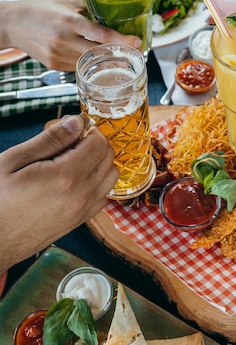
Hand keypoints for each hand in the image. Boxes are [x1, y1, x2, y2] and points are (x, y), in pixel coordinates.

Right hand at [0, 115, 117, 273]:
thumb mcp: (15, 160)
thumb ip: (50, 139)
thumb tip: (76, 122)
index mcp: (66, 176)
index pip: (99, 143)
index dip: (88, 130)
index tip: (72, 129)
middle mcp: (82, 195)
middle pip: (109, 158)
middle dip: (94, 144)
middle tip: (70, 142)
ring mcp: (82, 211)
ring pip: (111, 177)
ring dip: (99, 163)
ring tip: (73, 159)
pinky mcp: (79, 221)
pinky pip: (103, 196)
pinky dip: (97, 183)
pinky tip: (75, 179)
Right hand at [3, 0, 141, 70]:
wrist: (13, 24)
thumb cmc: (41, 9)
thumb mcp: (66, 3)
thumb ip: (89, 10)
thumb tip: (114, 16)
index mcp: (69, 22)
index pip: (101, 34)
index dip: (122, 40)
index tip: (137, 42)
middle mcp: (64, 40)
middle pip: (98, 52)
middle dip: (119, 54)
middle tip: (135, 54)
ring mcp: (58, 55)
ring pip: (90, 63)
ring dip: (106, 62)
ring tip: (120, 58)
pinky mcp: (54, 65)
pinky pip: (78, 66)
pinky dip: (88, 63)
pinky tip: (96, 60)